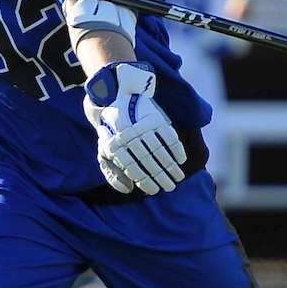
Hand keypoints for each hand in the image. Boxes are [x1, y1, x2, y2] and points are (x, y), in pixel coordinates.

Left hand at [82, 61, 187, 194]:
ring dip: (171, 165)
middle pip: (147, 160)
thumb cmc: (112, 131)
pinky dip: (176, 148)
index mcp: (115, 145)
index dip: (145, 181)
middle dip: (161, 176)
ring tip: (179, 176)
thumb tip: (128, 189)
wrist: (115, 97)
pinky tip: (181, 159)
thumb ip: (112, 173)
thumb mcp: (105, 151)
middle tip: (171, 187)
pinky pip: (168, 135)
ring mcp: (142, 125)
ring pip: (159, 150)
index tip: (155, 190)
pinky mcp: (153, 117)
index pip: (132, 168)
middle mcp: (128, 136)